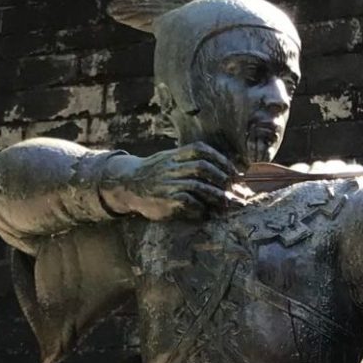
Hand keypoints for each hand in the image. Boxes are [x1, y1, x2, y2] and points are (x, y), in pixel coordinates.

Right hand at [99, 142, 244, 221]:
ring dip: (215, 195)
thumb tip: (220, 170)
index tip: (234, 171)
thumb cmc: (154, 173)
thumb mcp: (169, 159)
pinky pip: (187, 202)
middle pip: (202, 167)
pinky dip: (200, 207)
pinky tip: (206, 212)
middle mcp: (171, 167)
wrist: (127, 184)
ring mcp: (168, 183)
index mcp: (174, 155)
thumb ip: (189, 161)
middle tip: (235, 188)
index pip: (200, 150)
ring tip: (227, 203)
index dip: (220, 159)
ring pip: (197, 185)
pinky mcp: (165, 199)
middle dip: (222, 177)